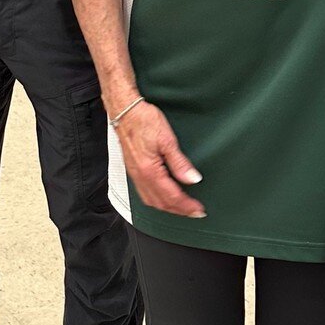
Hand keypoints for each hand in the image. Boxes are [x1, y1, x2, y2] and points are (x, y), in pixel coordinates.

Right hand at [115, 102, 204, 217]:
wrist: (125, 111)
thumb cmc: (143, 120)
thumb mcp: (167, 139)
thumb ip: (179, 163)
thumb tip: (192, 179)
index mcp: (150, 171)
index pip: (172, 196)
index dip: (187, 206)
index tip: (199, 210)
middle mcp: (140, 176)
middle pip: (161, 203)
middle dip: (179, 211)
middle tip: (194, 213)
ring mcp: (135, 174)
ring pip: (152, 201)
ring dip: (168, 208)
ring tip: (181, 208)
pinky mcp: (133, 170)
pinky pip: (144, 194)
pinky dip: (157, 201)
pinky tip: (163, 197)